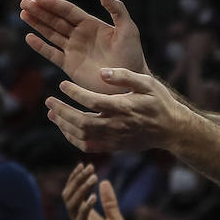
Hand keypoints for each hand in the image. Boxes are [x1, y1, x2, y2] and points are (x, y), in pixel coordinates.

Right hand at [20, 0, 146, 94]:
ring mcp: (73, 50)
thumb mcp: (128, 29)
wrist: (128, 83)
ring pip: (50, 34)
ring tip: (23, 13)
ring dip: (37, 24)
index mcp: (91, 24)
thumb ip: (117, 10)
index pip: (68, 10)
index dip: (53, 3)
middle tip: (24, 2)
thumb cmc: (132, 55)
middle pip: (55, 20)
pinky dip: (40, 46)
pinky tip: (29, 37)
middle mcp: (80, 35)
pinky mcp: (69, 65)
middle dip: (40, 11)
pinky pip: (51, 54)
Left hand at [46, 68, 184, 154]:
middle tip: (49, 101)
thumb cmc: (159, 102)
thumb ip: (124, 76)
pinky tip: (65, 128)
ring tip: (52, 113)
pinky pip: (88, 147)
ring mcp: (114, 138)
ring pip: (82, 136)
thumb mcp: (146, 83)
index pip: (92, 101)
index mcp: (123, 107)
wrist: (171, 130)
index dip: (74, 93)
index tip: (61, 84)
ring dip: (64, 125)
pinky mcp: (113, 146)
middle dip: (62, 112)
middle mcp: (116, 125)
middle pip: (82, 122)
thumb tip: (102, 72)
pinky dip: (73, 139)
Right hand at [62, 163, 134, 219]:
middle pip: (69, 196)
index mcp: (86, 217)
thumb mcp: (116, 219)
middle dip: (78, 180)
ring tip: (93, 178)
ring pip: (72, 206)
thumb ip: (109, 202)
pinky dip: (85, 208)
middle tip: (90, 167)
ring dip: (81, 190)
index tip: (85, 165)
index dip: (77, 179)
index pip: (74, 194)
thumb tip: (104, 181)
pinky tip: (92, 198)